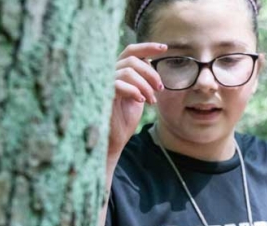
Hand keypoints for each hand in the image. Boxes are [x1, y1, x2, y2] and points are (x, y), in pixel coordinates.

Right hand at [108, 42, 167, 156]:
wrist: (116, 138)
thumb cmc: (126, 116)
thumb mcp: (140, 93)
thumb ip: (143, 78)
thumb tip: (152, 62)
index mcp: (118, 70)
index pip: (131, 51)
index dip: (147, 47)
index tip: (165, 48)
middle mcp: (108, 73)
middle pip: (132, 60)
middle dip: (151, 73)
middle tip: (160, 89)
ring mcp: (103, 82)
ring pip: (128, 71)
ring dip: (145, 86)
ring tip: (151, 101)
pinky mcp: (101, 94)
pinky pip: (118, 84)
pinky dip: (134, 91)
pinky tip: (141, 101)